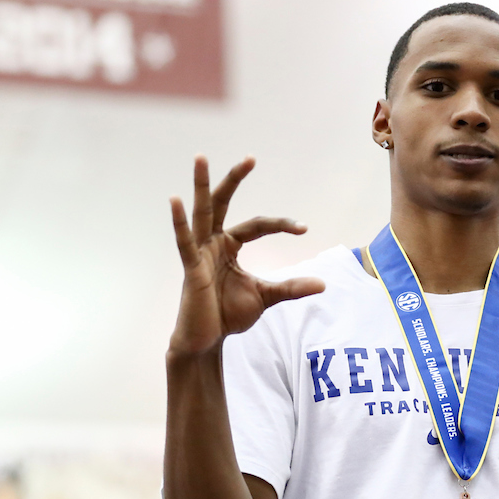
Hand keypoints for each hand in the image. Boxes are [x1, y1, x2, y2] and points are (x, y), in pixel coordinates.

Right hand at [168, 155, 323, 358]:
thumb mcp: (266, 297)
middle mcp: (213, 243)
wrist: (208, 340)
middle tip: (251, 158)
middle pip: (223, 204)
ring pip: (202, 212)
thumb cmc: (228, 316)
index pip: (258, 225)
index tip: (305, 228)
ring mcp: (200, 253)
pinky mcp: (191, 267)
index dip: (282, 225)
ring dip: (202, 185)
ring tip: (200, 158)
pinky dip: (179, 221)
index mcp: (228, 246)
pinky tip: (175, 200)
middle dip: (235, 180)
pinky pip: (184, 241)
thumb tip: (323, 284)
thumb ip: (291, 288)